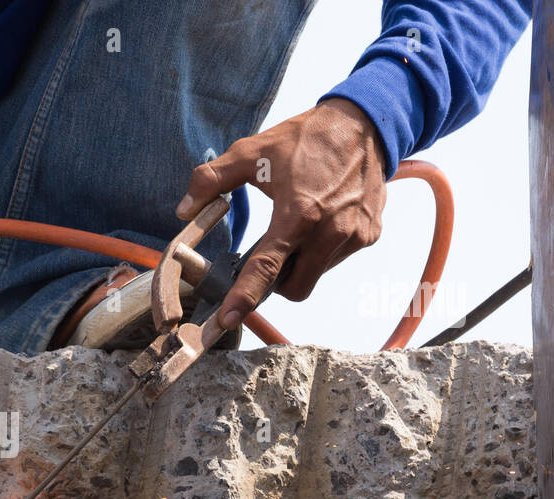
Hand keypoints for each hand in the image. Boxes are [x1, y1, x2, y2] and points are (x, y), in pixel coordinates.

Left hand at [176, 98, 387, 329]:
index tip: (228, 320)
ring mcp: (354, 235)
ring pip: (316, 275)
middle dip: (275, 284)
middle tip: (267, 257)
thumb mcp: (251, 151)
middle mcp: (330, 231)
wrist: (364, 123)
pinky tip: (322, 220)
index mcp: (298, 214)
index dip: (244, 297)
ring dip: (300, 265)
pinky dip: (322, 251)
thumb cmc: (305, 138)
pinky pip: (337, 259)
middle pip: (294, 288)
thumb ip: (211, 180)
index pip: (266, 268)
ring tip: (298, 227)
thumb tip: (183, 210)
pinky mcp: (370, 234)